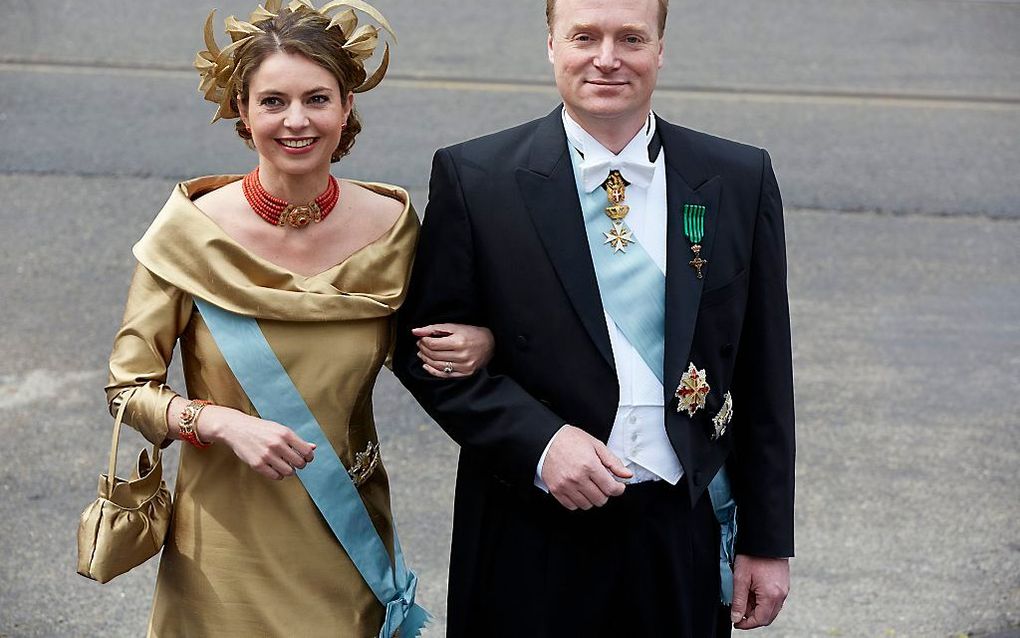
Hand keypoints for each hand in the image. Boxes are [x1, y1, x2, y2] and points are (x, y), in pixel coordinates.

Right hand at [200, 405, 315, 480]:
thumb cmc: (261, 429)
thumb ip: (297, 440)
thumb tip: (313, 448)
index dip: (309, 457)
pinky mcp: (257, 464)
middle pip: (299, 463)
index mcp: (285, 433)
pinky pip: (275, 476)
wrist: (236, 429)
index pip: (307, 451)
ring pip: (288, 472)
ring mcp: (266, 455)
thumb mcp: (280, 429)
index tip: (306, 458)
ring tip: (286, 466)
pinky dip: (279, 475)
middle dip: (300, 465)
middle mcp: (277, 444)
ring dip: (290, 471)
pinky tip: (276, 469)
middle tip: (296, 463)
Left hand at [412, 323, 494, 377]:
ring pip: (437, 366)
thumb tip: (415, 331)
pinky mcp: (465, 374)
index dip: (423, 341)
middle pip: (434, 355)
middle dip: (423, 349)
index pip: (433, 344)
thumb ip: (433, 329)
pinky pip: (444, 375)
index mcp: (459, 341)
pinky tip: (427, 365)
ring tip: (422, 353)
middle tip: (420, 345)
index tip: (421, 338)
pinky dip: (432, 371)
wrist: (491, 344)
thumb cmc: (472, 333)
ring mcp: (464, 366)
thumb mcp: (454, 327)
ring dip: (426, 359)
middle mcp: (462, 356)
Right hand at [540, 425, 633, 509]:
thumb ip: (613, 461)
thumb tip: (626, 474)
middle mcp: (577, 478)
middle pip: (600, 499)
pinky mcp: (556, 490)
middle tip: (602, 484)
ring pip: (587, 505)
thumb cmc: (569, 440)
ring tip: (590, 486)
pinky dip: (578, 501)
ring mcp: (566, 486)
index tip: (618, 486)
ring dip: (592, 498)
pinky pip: (572, 506)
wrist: (546, 440)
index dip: (618, 489)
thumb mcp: (595, 445)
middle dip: (605, 493)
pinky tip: (579, 490)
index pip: (611, 488)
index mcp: (589, 465)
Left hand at [730, 554, 789, 629]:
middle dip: (752, 617)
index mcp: (771, 595)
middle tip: (738, 610)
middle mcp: (781, 595)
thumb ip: (738, 600)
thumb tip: (735, 617)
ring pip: (771, 609)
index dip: (746, 624)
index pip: (760, 620)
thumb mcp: (740, 578)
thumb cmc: (753, 555)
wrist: (766, 539)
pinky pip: (774, 600)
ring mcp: (784, 590)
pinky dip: (763, 601)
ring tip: (745, 596)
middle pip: (767, 617)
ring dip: (757, 608)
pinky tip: (753, 590)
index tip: (736, 622)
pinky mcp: (784, 584)